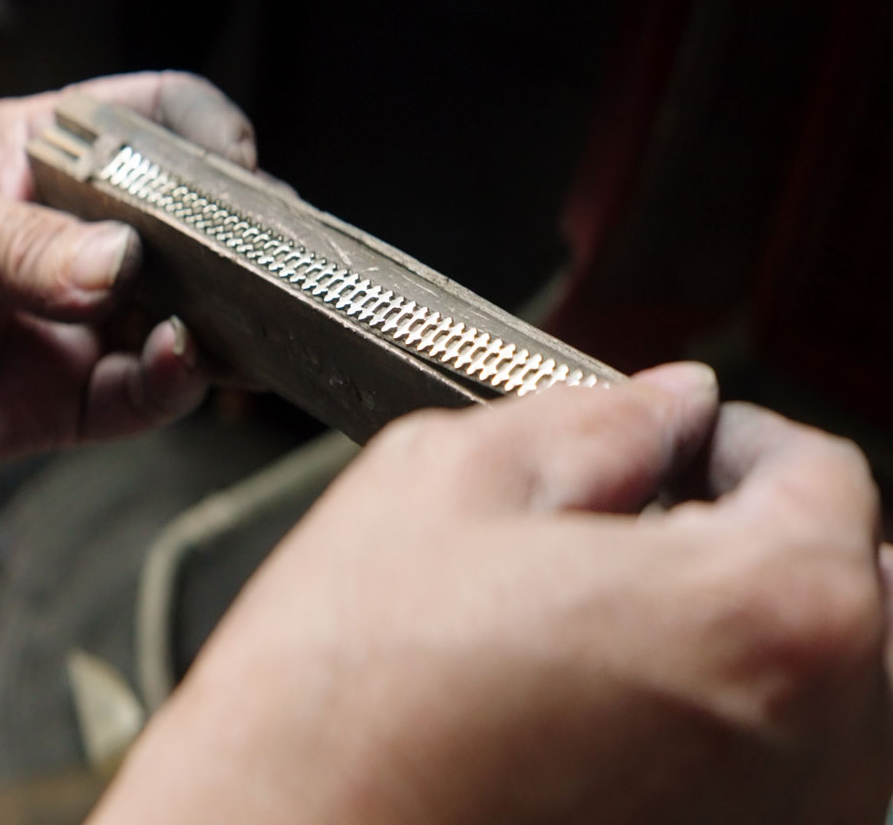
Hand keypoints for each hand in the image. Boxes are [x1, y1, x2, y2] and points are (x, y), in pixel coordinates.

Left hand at [0, 71, 255, 464]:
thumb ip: (16, 238)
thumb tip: (112, 265)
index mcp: (49, 162)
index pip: (155, 119)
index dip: (207, 128)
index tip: (234, 159)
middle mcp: (80, 242)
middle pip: (190, 228)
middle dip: (236, 240)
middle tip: (264, 250)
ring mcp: (81, 322)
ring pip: (183, 319)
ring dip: (218, 323)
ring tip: (223, 318)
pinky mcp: (69, 398)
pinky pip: (143, 394)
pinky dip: (174, 382)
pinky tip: (178, 357)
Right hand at [91, 363, 892, 824]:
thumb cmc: (340, 708)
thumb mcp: (448, 482)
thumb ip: (592, 420)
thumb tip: (665, 402)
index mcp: (761, 618)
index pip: (829, 480)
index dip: (745, 439)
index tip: (685, 444)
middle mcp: (815, 752)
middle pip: (850, 588)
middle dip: (761, 531)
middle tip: (650, 520)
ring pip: (830, 692)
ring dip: (748, 628)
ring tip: (615, 614)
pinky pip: (779, 779)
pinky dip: (725, 721)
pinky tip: (608, 706)